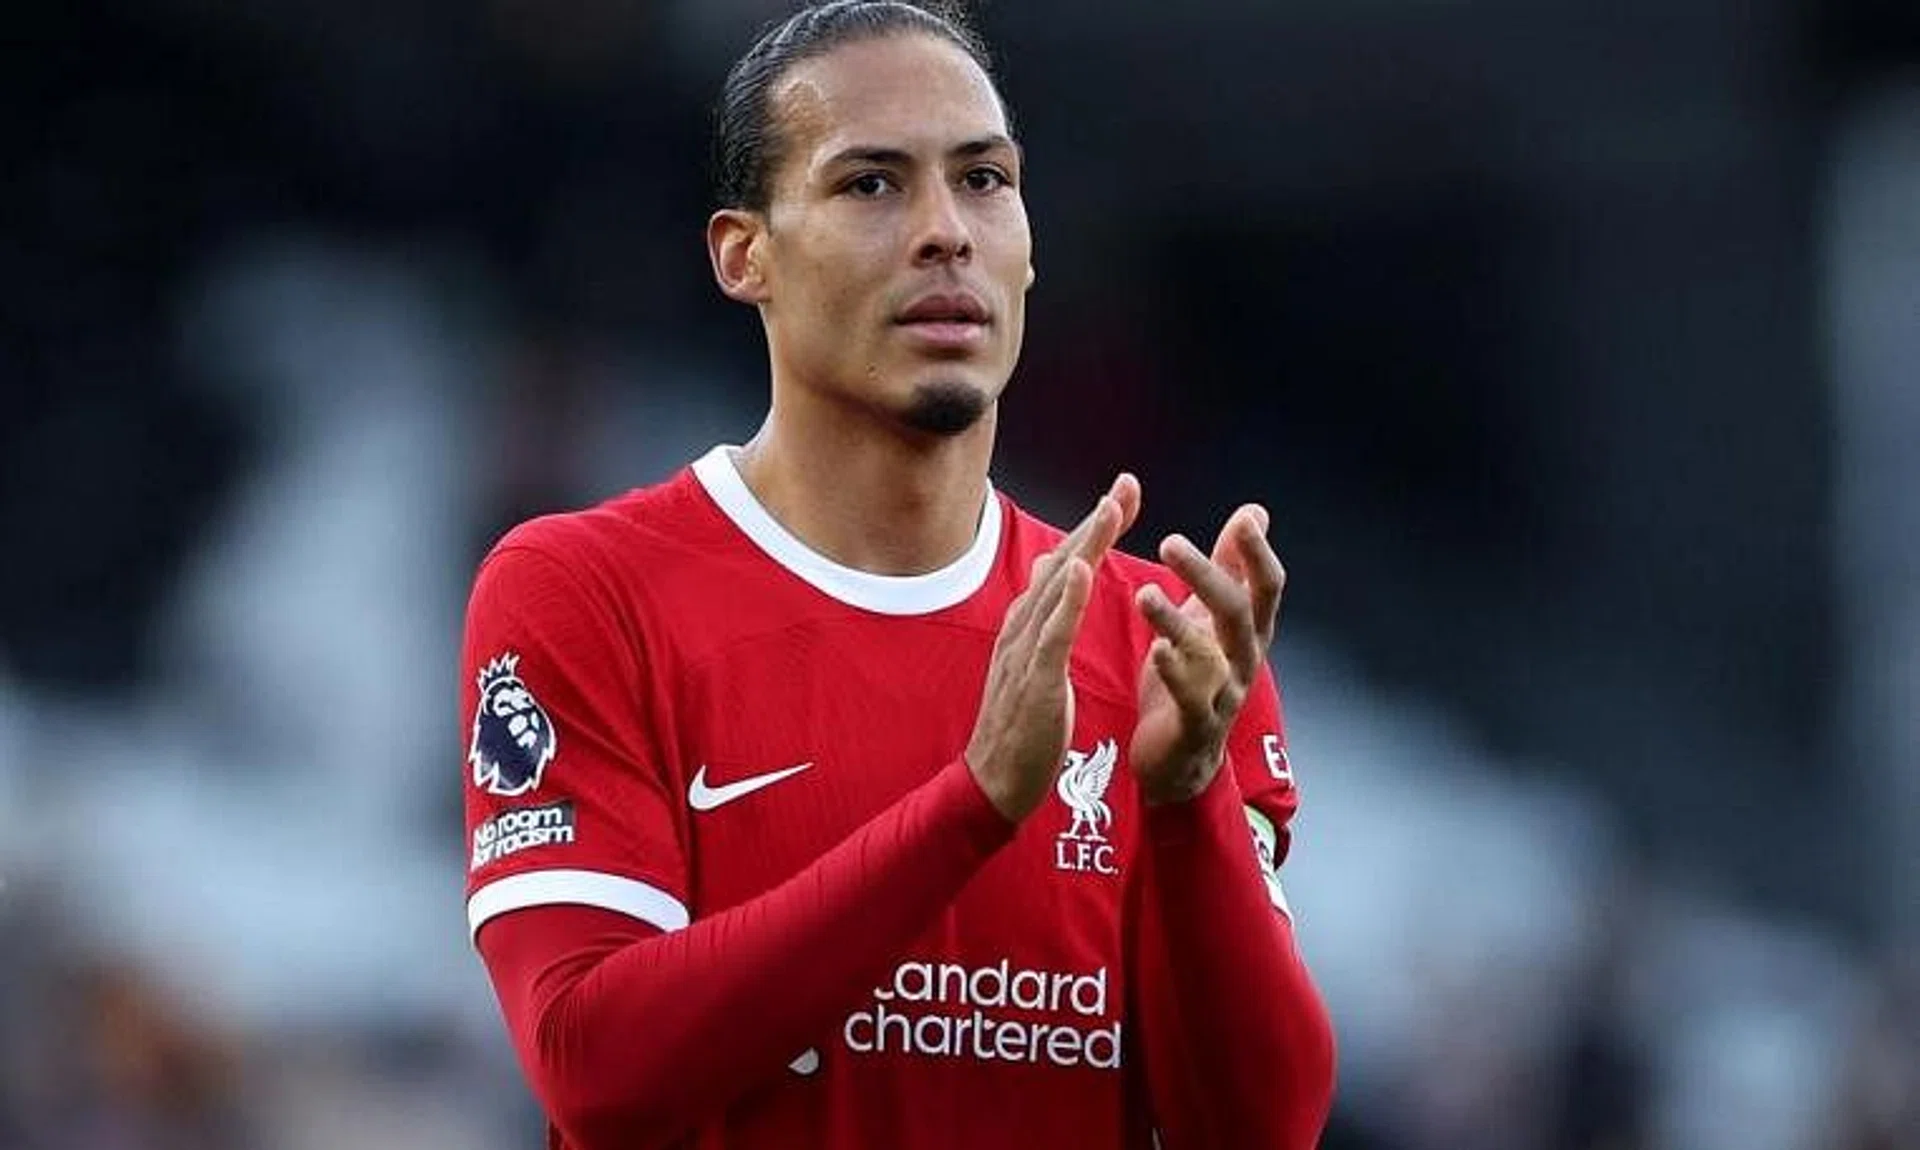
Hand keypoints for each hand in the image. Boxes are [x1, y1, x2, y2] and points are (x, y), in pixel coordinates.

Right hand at [966, 474, 1141, 820]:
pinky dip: (1065, 599)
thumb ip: (1048, 613)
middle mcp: (1022, 629)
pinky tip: (1081, 570)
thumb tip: (1056, 566)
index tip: (1123, 493)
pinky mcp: (1034, 682)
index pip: (1066, 565)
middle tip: (1126, 483)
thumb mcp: (1036, 660)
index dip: (1094, 528)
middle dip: (1095, 521)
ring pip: (1056, 588)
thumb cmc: (1021, 726)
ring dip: (1083, 546)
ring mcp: (1024, 654)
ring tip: (1110, 509)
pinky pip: (1050, 635)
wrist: (995, 784)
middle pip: (1061, 564)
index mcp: (1028, 625)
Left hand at [1129, 503, 1283, 804]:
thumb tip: (1254, 512)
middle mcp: (1244, 660)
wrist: (1181, 757)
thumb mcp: (1213, 616)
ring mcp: (1224, 695)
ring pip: (1210, 654)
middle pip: (1237, 612)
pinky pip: (1192, 699)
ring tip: (1145, 594)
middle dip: (1206, 576)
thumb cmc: (1197, 676)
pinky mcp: (1197, 725)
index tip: (1245, 521)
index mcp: (1248, 631)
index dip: (1258, 554)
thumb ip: (1231, 566)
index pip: (1266, 587)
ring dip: (1176, 621)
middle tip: (1169, 542)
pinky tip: (1158, 651)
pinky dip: (1176, 673)